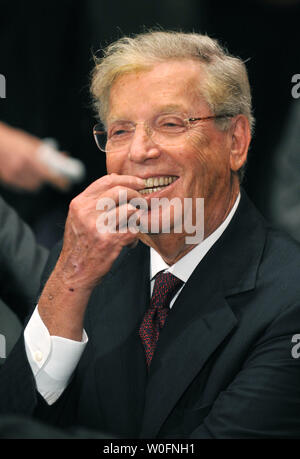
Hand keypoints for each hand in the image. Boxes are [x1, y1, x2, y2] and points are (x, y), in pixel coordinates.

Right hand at [0, 122, 68, 190]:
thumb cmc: (14, 141)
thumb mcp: (33, 144)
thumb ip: (48, 152)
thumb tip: (64, 157)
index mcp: (29, 156)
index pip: (49, 174)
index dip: (59, 181)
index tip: (65, 185)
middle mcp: (21, 167)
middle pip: (41, 181)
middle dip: (47, 178)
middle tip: (47, 172)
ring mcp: (13, 174)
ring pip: (33, 185)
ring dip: (37, 180)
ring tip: (34, 170)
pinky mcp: (8, 179)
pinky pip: (23, 186)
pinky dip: (27, 182)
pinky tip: (25, 173)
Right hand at [38, 173, 144, 339]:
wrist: (74, 272)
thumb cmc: (79, 246)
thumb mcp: (78, 218)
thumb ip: (93, 200)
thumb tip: (114, 179)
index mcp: (79, 204)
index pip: (106, 181)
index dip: (127, 180)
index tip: (139, 183)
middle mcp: (86, 212)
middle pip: (120, 191)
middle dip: (137, 196)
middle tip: (143, 203)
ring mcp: (97, 226)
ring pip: (130, 210)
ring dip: (136, 219)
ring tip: (132, 228)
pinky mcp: (109, 240)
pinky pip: (133, 229)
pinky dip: (135, 236)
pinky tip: (129, 243)